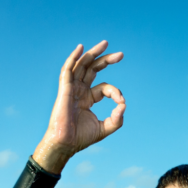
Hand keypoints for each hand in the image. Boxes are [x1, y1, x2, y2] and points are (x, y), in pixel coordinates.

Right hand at [32, 41, 125, 173]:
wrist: (66, 143)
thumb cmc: (82, 137)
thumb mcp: (106, 128)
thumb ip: (117, 118)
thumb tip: (123, 105)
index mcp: (88, 98)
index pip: (105, 88)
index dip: (116, 92)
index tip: (121, 102)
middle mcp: (79, 90)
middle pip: (93, 70)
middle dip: (106, 60)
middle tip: (121, 55)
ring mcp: (71, 88)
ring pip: (81, 66)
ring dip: (92, 54)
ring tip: (105, 43)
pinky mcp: (64, 89)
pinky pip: (67, 70)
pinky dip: (73, 58)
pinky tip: (80, 48)